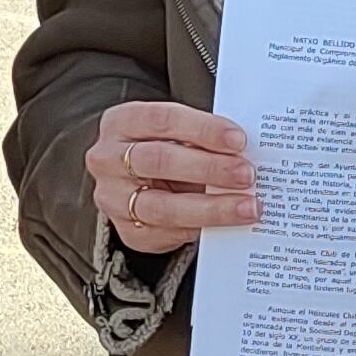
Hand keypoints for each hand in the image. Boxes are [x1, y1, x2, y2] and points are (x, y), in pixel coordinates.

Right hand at [86, 100, 258, 255]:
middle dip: (209, 168)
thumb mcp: (174, 132)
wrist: (133, 179)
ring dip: (211, 208)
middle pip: (159, 161)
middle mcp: (108, 159)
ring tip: (247, 207)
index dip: (203, 129)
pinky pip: (166, 234)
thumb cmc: (164, 148)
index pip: (162, 120)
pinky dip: (200, 229)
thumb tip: (246, 152)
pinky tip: (227, 225)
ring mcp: (113, 198)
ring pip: (162, 207)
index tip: (238, 140)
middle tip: (247, 175)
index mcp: (121, 122)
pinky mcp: (127, 231)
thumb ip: (201, 138)